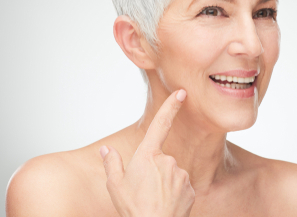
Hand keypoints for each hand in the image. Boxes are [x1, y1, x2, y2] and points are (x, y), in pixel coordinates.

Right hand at [100, 89, 194, 216]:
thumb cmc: (133, 209)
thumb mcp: (115, 186)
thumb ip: (111, 164)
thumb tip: (106, 151)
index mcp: (148, 155)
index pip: (160, 124)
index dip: (171, 106)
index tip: (182, 92)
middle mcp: (168, 161)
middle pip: (160, 160)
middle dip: (153, 171)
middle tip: (144, 191)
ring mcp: (181, 174)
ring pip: (171, 174)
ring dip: (164, 183)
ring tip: (153, 201)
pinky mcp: (190, 188)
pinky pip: (181, 186)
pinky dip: (174, 193)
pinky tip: (165, 206)